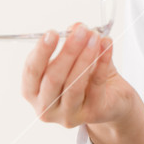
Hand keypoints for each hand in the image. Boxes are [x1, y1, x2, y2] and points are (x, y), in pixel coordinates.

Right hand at [21, 23, 143, 143]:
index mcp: (34, 92)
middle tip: (81, 30)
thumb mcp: (76, 57)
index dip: (41, 51)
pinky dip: (102, 62)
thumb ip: (73, 42)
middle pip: (52, 78)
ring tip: (95, 36)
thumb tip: (75, 28)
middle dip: (67, 51)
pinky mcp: (91, 114)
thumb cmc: (86, 78)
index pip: (31, 71)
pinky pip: (96, 85)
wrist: (112, 99)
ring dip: (85, 57)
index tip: (52, 33)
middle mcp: (46, 107)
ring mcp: (68, 114)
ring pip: (74, 84)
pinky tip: (106, 46)